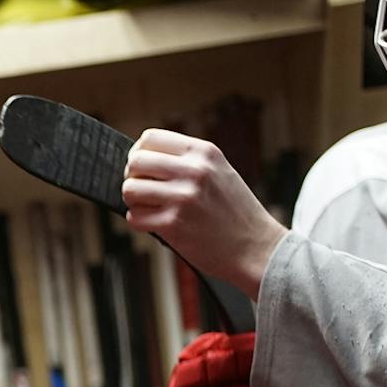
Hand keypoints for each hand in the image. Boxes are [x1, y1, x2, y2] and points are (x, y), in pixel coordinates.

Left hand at [122, 129, 289, 296]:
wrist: (256, 248)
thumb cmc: (235, 212)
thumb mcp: (219, 171)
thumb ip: (188, 160)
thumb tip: (143, 156)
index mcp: (204, 152)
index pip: (150, 138)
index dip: (139, 153)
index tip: (143, 168)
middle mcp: (194, 171)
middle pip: (135, 161)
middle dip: (132, 176)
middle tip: (143, 190)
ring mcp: (183, 197)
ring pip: (130, 189)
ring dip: (134, 201)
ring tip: (149, 207)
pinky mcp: (173, 224)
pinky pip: (135, 217)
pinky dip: (140, 222)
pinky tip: (156, 224)